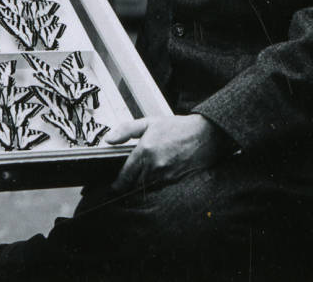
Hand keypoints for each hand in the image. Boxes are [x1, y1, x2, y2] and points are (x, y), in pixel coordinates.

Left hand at [106, 114, 231, 193]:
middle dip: (128, 186)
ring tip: (139, 181)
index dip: (117, 185)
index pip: (125, 176)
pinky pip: (159, 189)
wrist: (203, 134)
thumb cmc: (176, 128)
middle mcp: (154, 166)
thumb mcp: (149, 122)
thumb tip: (109, 139)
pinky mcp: (176, 181)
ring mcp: (166, 176)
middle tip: (125, 184)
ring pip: (146, 189)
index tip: (113, 188)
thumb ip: (126, 130)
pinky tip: (155, 180)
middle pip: (134, 185)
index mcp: (145, 151)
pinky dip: (154, 187)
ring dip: (141, 187)